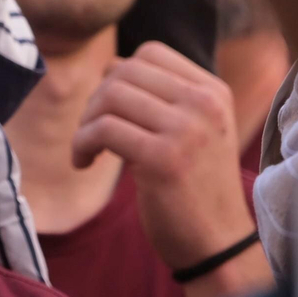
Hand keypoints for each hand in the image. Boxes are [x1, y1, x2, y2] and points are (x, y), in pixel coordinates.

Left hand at [73, 42, 258, 274]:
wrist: (217, 243)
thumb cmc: (193, 187)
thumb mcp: (194, 130)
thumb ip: (163, 96)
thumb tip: (111, 65)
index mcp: (214, 92)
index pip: (150, 53)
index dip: (119, 76)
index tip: (113, 110)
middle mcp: (205, 104)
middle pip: (124, 72)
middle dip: (97, 100)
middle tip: (94, 132)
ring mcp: (186, 131)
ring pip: (109, 97)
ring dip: (85, 123)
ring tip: (88, 148)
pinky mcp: (163, 159)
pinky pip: (102, 130)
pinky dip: (81, 144)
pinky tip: (83, 163)